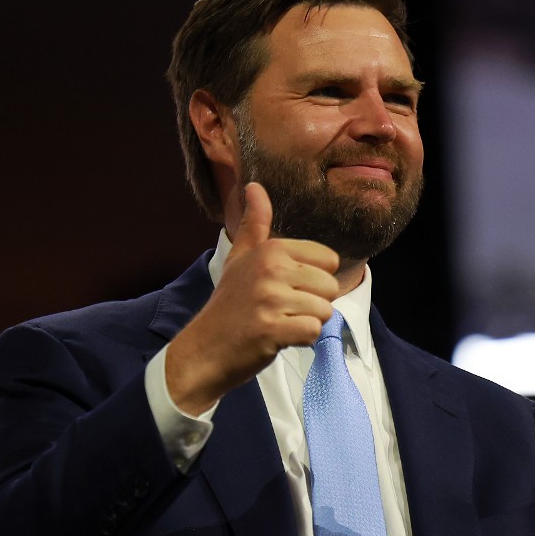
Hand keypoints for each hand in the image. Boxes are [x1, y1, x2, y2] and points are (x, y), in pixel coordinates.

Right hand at [166, 183, 339, 414]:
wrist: (203, 349)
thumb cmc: (228, 305)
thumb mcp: (239, 258)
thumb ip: (254, 224)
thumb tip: (255, 186)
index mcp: (270, 249)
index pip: (329, 260)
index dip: (312, 280)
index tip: (284, 289)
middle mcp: (271, 269)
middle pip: (331, 287)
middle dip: (312, 304)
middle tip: (281, 310)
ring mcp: (271, 300)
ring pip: (324, 311)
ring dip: (305, 323)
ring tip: (278, 323)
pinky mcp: (272, 329)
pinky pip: (313, 332)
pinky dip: (300, 340)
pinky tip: (278, 338)